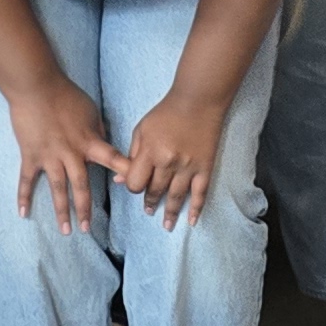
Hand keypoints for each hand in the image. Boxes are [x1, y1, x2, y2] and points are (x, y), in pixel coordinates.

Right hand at [8, 75, 117, 234]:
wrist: (36, 87)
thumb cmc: (66, 95)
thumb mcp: (91, 111)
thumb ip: (98, 131)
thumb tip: (104, 142)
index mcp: (89, 143)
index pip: (114, 160)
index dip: (126, 173)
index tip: (136, 188)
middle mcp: (71, 154)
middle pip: (81, 186)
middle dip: (85, 208)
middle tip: (87, 229)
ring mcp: (50, 157)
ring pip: (58, 189)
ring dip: (62, 211)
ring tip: (65, 230)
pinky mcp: (30, 155)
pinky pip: (27, 180)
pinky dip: (23, 196)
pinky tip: (23, 213)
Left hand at [122, 91, 224, 232]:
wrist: (198, 100)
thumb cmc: (166, 112)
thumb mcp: (141, 129)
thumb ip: (131, 154)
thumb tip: (120, 180)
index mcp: (149, 152)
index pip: (135, 182)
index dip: (133, 187)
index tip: (136, 187)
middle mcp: (168, 162)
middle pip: (155, 191)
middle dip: (150, 203)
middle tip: (149, 211)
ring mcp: (188, 166)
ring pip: (176, 196)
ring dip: (170, 212)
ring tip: (166, 224)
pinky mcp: (205, 166)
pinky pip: (200, 192)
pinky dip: (196, 208)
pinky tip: (191, 221)